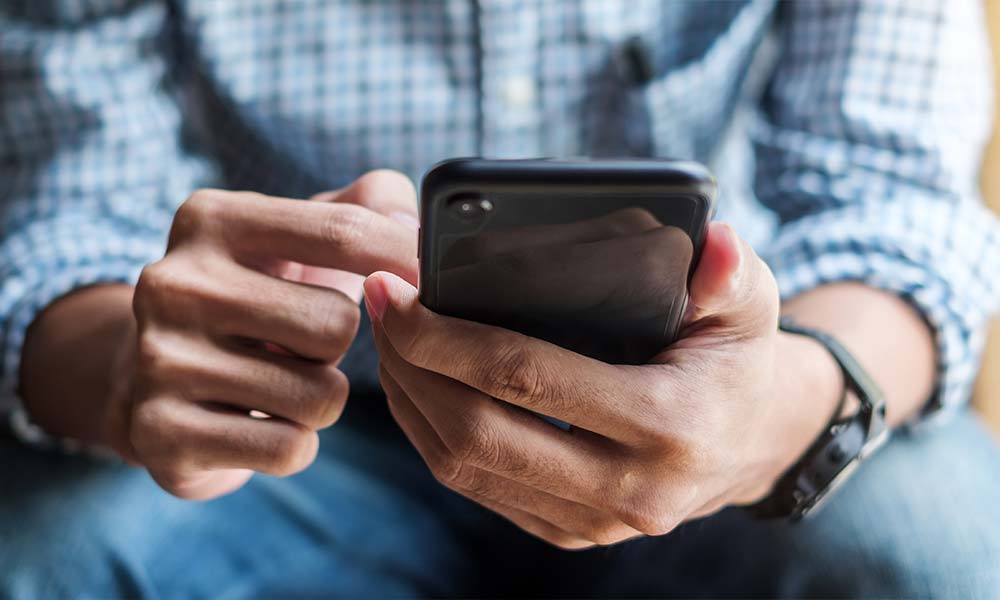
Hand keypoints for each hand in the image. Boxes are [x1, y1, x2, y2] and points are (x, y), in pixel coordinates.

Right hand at [119, 170, 417, 498]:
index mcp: (212, 219)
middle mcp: (174, 282)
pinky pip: (289, 449)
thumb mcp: (297, 236)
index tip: (432, 280)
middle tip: (302, 345)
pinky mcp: (160, 433)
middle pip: (337, 325)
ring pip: (320, 396)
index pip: (343, 232)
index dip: (405, 260)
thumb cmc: (258, 296)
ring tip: (280, 382)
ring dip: (322, 399)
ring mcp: (160, 359)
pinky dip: (295, 443)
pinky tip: (261, 422)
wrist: (151, 375)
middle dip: (339, 346)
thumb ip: (366, 205)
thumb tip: (411, 221)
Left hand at [366, 222, 841, 547]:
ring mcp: (594, 522)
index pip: (527, 378)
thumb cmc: (737, 358)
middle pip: (478, 433)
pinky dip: (432, 436)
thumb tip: (710, 242)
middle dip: (412, 367)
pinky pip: (477, 489)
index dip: (447, 337)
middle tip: (380, 307)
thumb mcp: (749, 304)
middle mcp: (628, 489)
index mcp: (667, 425)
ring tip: (388, 340)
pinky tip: (417, 386)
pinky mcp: (570, 531)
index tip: (399, 292)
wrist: (753, 442)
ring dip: (411, 402)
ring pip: (465, 469)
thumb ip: (730, 271)